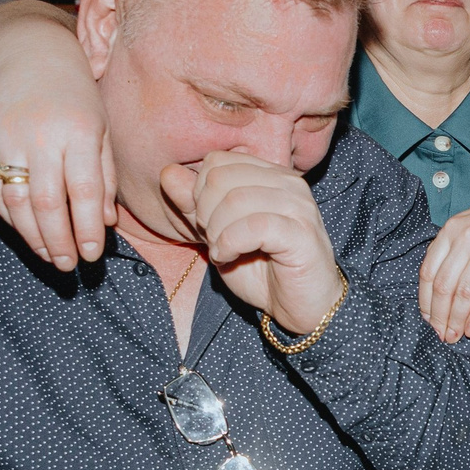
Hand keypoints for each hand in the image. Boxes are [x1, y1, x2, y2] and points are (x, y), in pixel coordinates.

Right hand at [0, 18, 114, 272]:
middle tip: (68, 266)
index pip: (84, 191)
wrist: (30, 57)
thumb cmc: (77, 97)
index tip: (92, 255)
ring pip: (16, 202)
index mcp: (79, 132)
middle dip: (58, 241)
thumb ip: (105, 176)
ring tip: (49, 256)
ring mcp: (8, 140)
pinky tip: (26, 232)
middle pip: (47, 203)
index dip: (87, 229)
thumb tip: (105, 222)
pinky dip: (10, 218)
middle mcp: (41, 136)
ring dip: (32, 236)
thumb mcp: (102, 129)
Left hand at [162, 151, 345, 334]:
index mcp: (271, 176)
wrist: (301, 308)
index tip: (207, 223)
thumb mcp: (218, 235)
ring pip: (235, 200)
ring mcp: (299, 206)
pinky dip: (229, 244)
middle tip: (213, 239)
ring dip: (216, 232)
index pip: (218, 161)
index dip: (199, 192)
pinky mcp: (302, 233)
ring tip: (222, 251)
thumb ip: (193, 205)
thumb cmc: (263, 271)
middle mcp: (288, 183)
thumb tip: (167, 173)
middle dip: (204, 212)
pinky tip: (229, 258)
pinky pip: (253, 227)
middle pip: (221, 178)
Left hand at [421, 186, 469, 341]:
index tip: (427, 318)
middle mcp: (467, 237)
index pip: (428, 271)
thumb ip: (453, 247)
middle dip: (439, 316)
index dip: (425, 301)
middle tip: (440, 334)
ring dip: (457, 320)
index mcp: (452, 228)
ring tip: (455, 336)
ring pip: (464, 294)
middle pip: (444, 286)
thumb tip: (436, 289)